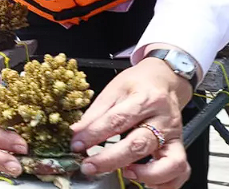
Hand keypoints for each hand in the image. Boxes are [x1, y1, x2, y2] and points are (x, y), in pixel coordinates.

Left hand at [70, 57, 192, 187]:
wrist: (164, 79)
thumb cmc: (137, 85)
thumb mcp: (113, 90)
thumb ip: (96, 114)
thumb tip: (76, 133)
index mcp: (144, 99)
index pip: (117, 120)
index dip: (94, 134)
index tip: (76, 145)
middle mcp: (163, 119)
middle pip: (139, 144)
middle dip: (110, 159)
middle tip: (89, 166)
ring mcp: (174, 136)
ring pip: (170, 162)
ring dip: (146, 174)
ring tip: (125, 173)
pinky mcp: (180, 147)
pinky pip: (181, 171)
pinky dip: (166, 183)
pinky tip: (147, 183)